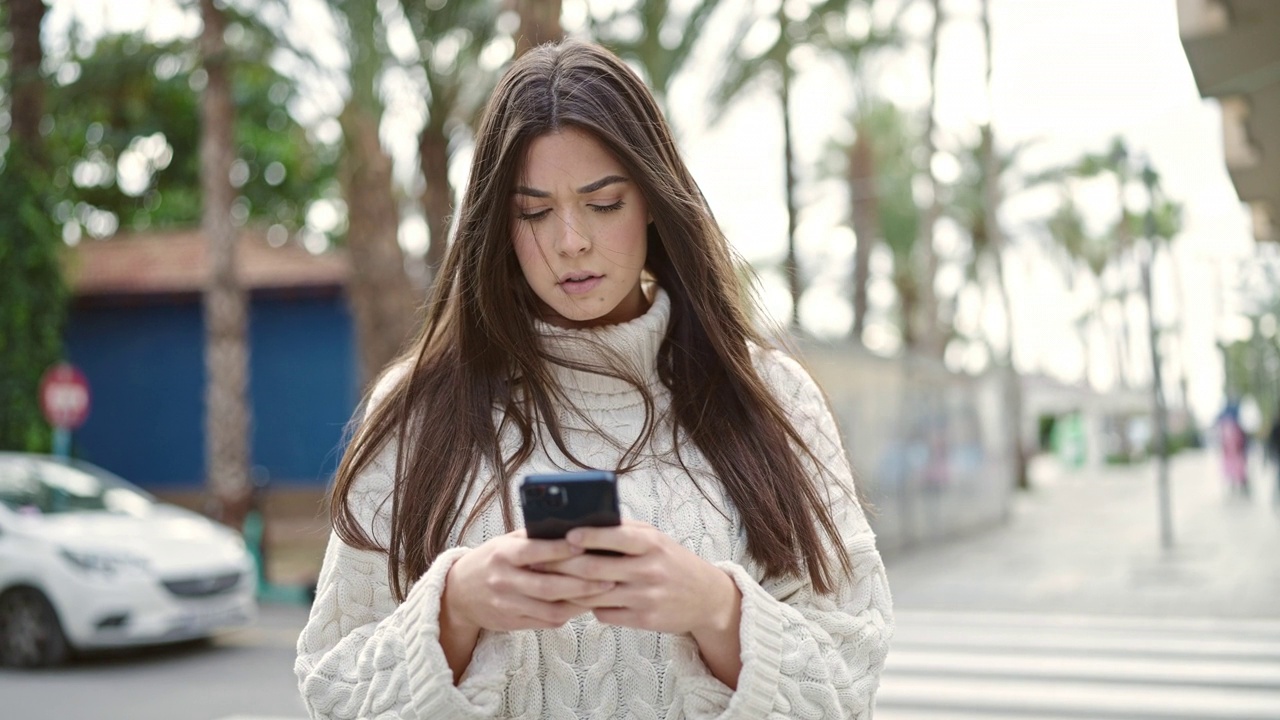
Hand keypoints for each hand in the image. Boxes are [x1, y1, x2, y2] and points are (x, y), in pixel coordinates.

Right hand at [442, 530, 617, 633]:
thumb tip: (571, 527)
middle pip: (548, 586)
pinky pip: (545, 622)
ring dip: (580, 602)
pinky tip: (585, 604)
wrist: (458, 594)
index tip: (584, 544)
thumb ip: (533, 538)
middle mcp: (504, 581)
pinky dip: (568, 613)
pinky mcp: (512, 623)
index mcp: (502, 555)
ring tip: (604, 592)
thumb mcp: (505, 543)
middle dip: (582, 583)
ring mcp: (508, 605)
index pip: (534, 551)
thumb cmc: (491, 560)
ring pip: (550, 608)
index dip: (560, 549)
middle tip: (609, 577)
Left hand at [539, 520, 741, 636]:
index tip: (566, 535)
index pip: (617, 537)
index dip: (590, 536)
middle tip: (540, 562)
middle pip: (597, 569)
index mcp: (651, 544)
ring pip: (595, 595)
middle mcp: (649, 570)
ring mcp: (646, 597)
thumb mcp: (656, 539)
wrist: (706, 597)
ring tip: (549, 582)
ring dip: (570, 589)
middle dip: (565, 566)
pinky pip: (605, 614)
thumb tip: (583, 522)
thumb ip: (625, 530)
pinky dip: (590, 607)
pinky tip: (581, 600)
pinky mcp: (644, 620)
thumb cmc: (671, 561)